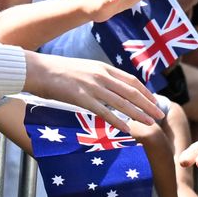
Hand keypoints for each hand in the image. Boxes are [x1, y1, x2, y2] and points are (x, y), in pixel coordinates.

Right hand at [24, 52, 164, 132]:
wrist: (38, 69)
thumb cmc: (58, 71)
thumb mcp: (84, 69)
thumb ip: (98, 78)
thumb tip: (110, 88)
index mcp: (103, 68)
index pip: (131, 81)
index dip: (145, 92)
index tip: (154, 101)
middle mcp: (101, 76)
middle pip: (131, 92)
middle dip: (148, 104)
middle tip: (160, 115)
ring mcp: (92, 86)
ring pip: (122, 102)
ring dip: (138, 114)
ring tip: (150, 123)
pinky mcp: (81, 98)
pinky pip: (103, 111)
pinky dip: (118, 120)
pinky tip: (127, 128)